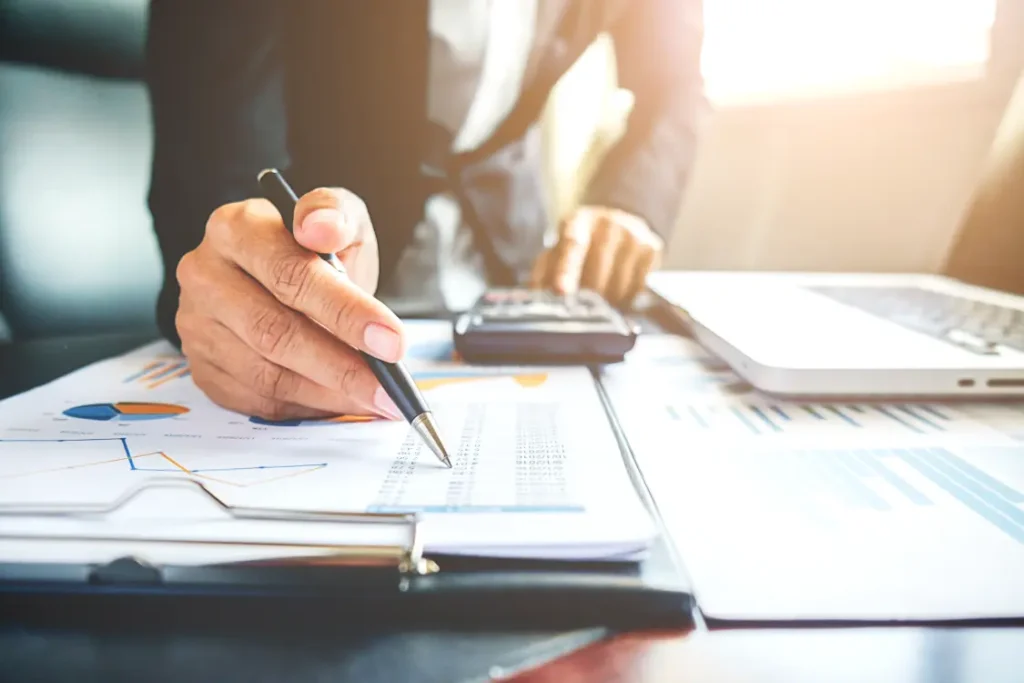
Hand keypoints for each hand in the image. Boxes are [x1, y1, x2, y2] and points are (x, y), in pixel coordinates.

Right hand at [175, 188, 405, 421]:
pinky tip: (339, 401)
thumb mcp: (339, 220)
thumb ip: (336, 215)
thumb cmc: (314, 251)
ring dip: (327, 393)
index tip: (391, 341)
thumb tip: (320, 227)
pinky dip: (305, 406)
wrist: (283, 279)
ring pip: (266, 374)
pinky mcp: (203, 367)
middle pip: (275, 331)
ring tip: (373, 397)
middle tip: (388, 385)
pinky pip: (256, 400)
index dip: (345, 311)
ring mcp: (197, 325)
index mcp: (236, 227)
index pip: (290, 273)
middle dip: (342, 365)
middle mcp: (205, 274)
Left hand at [530, 206, 662, 306]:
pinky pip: (638, 289)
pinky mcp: (651, 249)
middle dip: (587, 298)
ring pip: (619, 287)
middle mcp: (607, 226)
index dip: (566, 271)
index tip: (561, 291)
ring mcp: (633, 236)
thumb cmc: (583, 239)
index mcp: (578, 223)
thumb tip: (534, 296)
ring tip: (602, 295)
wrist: (621, 216)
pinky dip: (626, 299)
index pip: (571, 246)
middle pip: (597, 275)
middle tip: (581, 304)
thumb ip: (544, 270)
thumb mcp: (559, 246)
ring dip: (608, 302)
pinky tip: (620, 290)